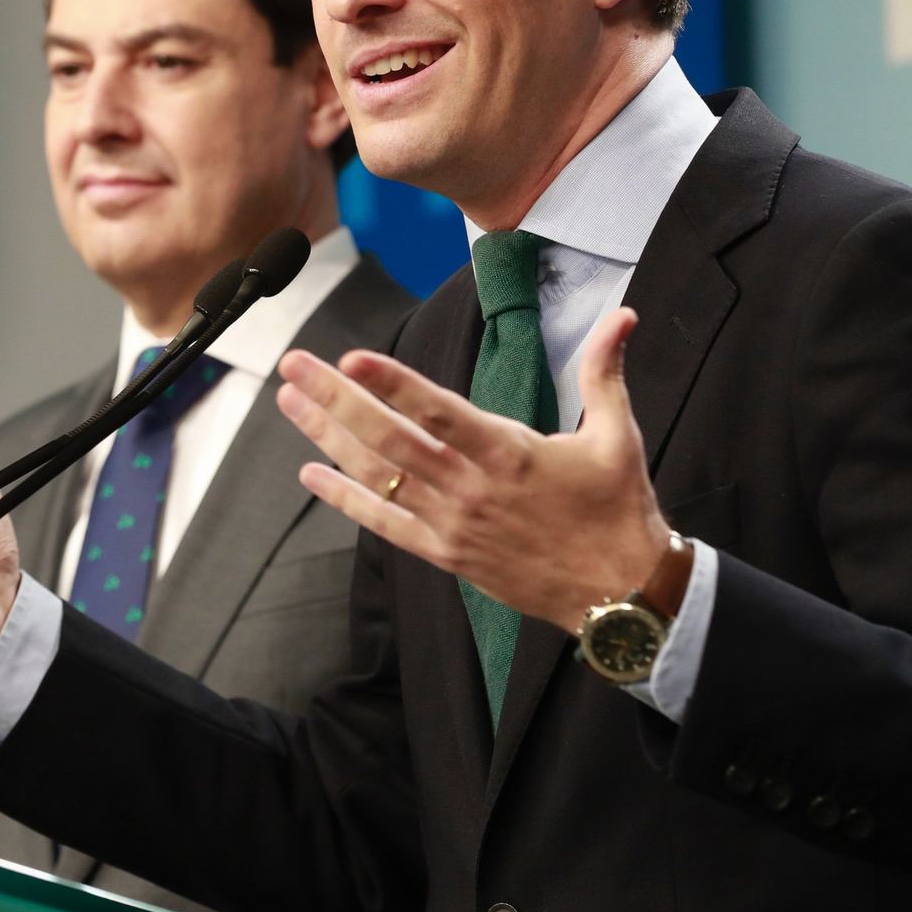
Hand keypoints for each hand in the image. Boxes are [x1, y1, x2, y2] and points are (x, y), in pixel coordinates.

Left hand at [274, 308, 666, 631]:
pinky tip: (310, 472)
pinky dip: (345, 499)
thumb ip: (604, 370)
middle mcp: (471, 488)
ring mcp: (453, 525)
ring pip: (378, 476)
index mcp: (511, 454)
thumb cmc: (617, 510)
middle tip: (293, 364)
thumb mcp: (617, 435)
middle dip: (335, 398)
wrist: (621, 597)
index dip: (393, 384)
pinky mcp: (446, 554)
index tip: (350, 358)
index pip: (440, 412)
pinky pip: (385, 524)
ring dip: (328, 436)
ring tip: (288, 401)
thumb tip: (623, 314)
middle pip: (390, 439)